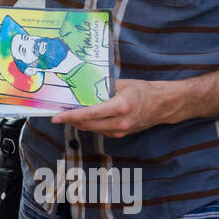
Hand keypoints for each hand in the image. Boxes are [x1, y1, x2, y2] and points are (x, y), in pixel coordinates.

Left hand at [50, 79, 169, 136]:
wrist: (162, 105)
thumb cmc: (142, 91)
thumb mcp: (122, 84)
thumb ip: (102, 87)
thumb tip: (82, 86)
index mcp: (120, 107)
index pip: (89, 114)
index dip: (70, 116)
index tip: (56, 117)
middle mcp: (120, 122)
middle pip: (87, 124)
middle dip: (70, 120)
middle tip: (58, 114)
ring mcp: (120, 131)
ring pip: (92, 128)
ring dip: (79, 122)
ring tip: (69, 113)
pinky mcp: (121, 134)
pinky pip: (100, 130)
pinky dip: (91, 124)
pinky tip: (86, 116)